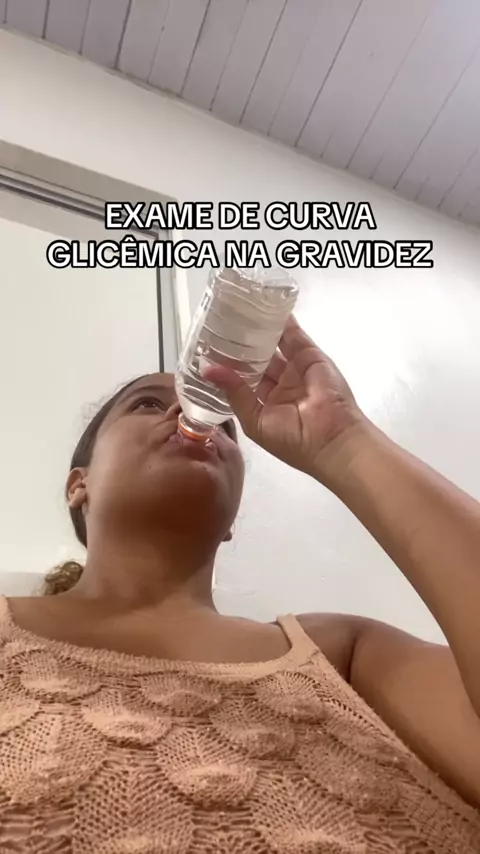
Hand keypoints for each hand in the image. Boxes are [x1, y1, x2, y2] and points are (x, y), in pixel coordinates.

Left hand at [204, 315, 366, 479]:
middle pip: (258, 360)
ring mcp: (296, 369)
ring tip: (238, 312)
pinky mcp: (310, 355)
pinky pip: (293, 335)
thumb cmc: (291, 439)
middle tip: (220, 327)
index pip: (244, 380)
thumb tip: (208, 370)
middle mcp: (281, 385)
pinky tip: (267, 306)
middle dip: (242, 346)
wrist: (331, 439)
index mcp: (266, 404)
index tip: (209, 350)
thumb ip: (234, 393)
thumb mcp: (255, 421)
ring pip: (274, 345)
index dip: (229, 366)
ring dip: (259, 331)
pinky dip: (282, 322)